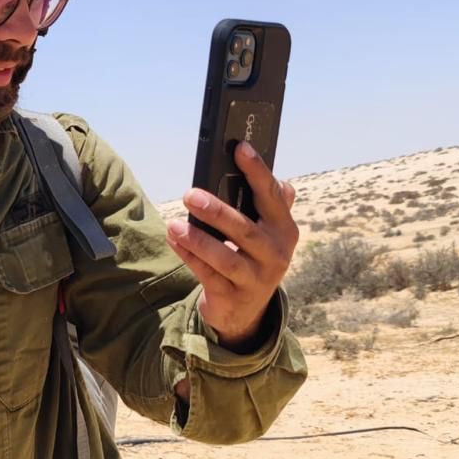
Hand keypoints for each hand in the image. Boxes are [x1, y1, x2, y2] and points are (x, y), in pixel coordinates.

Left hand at [166, 141, 298, 347]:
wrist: (247, 311)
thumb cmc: (252, 257)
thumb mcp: (266, 233)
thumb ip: (269, 207)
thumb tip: (283, 181)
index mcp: (284, 229)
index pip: (272, 195)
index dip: (257, 171)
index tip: (240, 147)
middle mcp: (275, 254)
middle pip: (244, 229)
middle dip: (216, 211)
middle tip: (190, 194)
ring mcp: (256, 278)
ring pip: (225, 257)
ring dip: (197, 239)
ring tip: (174, 225)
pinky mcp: (233, 297)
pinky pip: (208, 275)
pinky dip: (189, 257)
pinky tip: (174, 241)